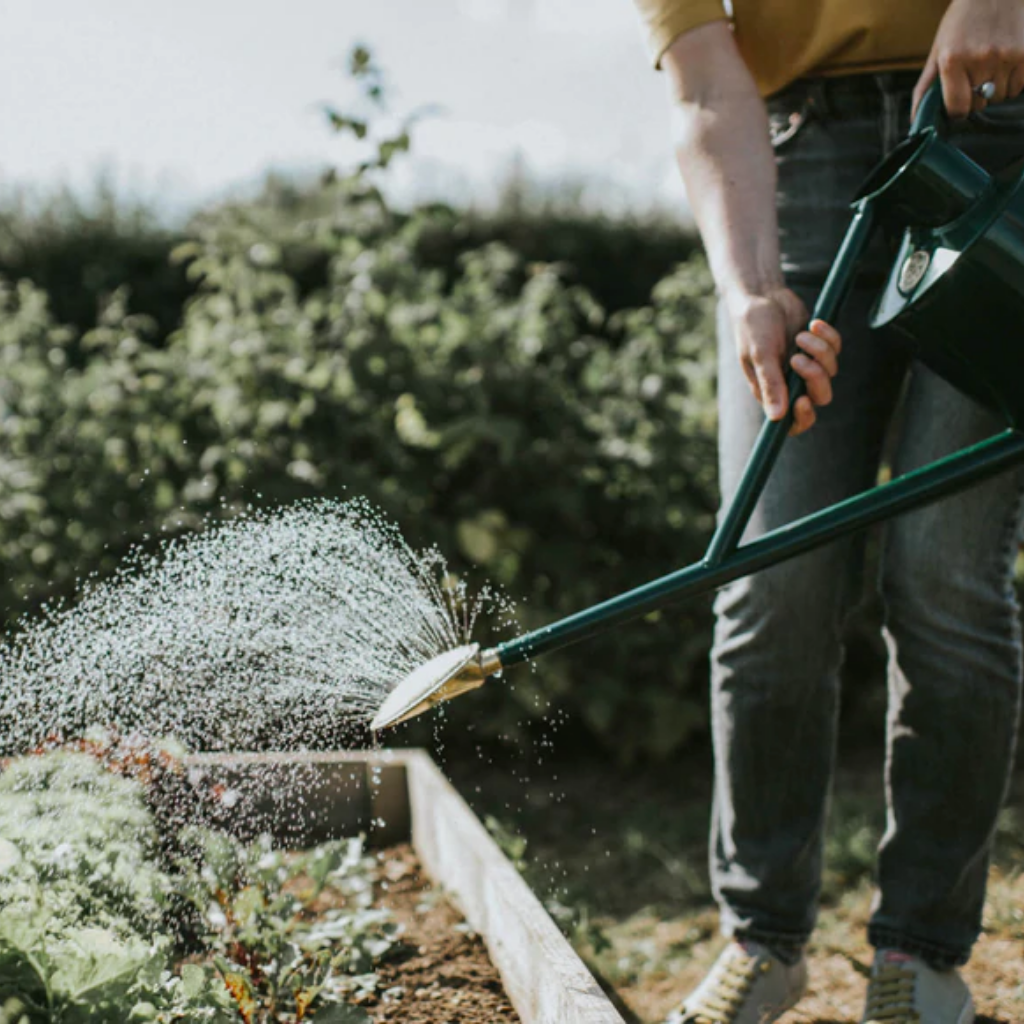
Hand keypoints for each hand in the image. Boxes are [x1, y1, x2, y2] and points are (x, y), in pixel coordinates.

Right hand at [727, 288, 842, 436]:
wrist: (762, 295)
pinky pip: (836, 349)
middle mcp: (791, 382)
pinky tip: (813, 323)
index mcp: (772, 391)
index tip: (802, 400)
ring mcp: (807, 364)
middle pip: (819, 397)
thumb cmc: (753, 326)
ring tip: (801, 334)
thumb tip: (776, 417)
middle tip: (799, 357)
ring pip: (831, 371)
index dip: (803, 418)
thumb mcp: (759, 354)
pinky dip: (828, 336)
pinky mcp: (819, 346)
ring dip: (820, 351)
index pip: (793, 421)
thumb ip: (770, 383)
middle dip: (815, 378)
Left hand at [913, 0, 1023, 118]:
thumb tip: (915, 120)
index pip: (957, 108)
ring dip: (994, 89)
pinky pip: (1019, 87)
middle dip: (974, 97)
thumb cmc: (963, 20)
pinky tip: (1004, 64)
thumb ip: (925, 86)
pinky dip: (1012, 82)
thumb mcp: (938, 50)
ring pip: (999, 97)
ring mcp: (1006, 56)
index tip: (958, 104)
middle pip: (979, 104)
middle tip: (974, 76)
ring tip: (989, 66)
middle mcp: (980, 59)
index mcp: (952, 60)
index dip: (957, 111)